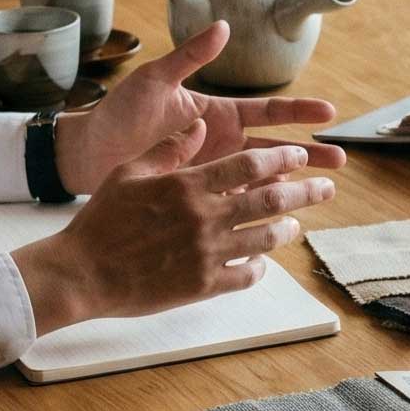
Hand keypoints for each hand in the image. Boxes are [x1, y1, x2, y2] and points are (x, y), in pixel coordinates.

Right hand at [12, 130, 338, 333]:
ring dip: (287, 228)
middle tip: (327, 186)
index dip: (282, 157)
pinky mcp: (203, 285)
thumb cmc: (101, 221)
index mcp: (188, 185)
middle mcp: (204, 217)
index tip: (302, 153)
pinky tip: (263, 262)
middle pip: (269, 198)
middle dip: (305, 190)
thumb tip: (199, 125)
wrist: (82, 273)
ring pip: (264, 238)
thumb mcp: (131, 173)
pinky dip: (259, 267)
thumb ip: (170, 150)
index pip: (249, 164)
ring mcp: (207, 253)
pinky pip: (245, 275)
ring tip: (297, 225)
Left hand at [52, 22, 346, 196]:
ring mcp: (214, 172)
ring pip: (264, 178)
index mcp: (218, 113)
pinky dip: (260, 210)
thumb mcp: (154, 81)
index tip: (329, 113)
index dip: (299, 111)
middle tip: (340, 160)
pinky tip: (281, 218)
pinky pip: (237, 203)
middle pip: (277, 148)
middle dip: (310, 154)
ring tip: (322, 193)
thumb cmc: (117, 114)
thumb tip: (222, 26)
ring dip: (292, 184)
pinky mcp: (201, 197)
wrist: (87, 154)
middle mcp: (222, 143)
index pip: (269, 111)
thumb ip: (190, 57)